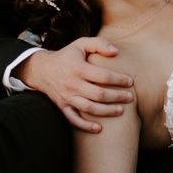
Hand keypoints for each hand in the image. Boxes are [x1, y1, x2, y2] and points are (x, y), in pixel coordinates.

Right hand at [20, 37, 134, 132]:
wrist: (42, 70)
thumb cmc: (67, 56)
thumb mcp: (81, 44)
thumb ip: (99, 44)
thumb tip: (115, 52)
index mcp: (78, 68)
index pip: (103, 75)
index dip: (119, 79)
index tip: (130, 81)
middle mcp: (72, 84)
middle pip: (98, 94)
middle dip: (117, 97)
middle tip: (130, 97)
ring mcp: (67, 97)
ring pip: (89, 108)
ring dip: (107, 111)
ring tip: (121, 111)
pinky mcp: (63, 107)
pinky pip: (73, 120)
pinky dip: (85, 126)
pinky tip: (99, 128)